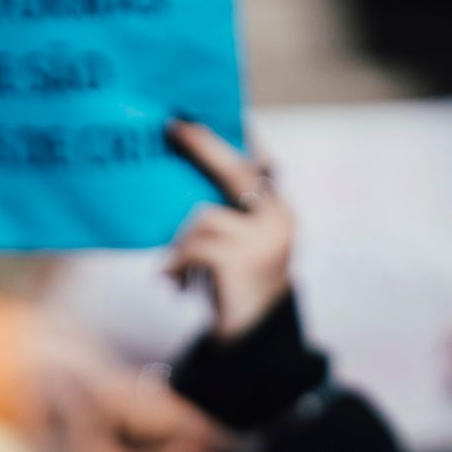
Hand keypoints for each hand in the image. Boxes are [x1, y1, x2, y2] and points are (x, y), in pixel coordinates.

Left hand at [165, 120, 293, 341]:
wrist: (252, 340)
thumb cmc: (234, 287)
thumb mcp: (236, 246)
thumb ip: (226, 215)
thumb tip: (187, 184)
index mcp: (277, 212)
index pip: (259, 165)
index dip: (238, 137)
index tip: (214, 110)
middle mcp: (277, 220)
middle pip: (235, 172)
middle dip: (203, 147)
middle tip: (174, 126)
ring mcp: (261, 239)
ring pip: (202, 217)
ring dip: (181, 245)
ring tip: (176, 274)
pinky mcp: (240, 260)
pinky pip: (193, 246)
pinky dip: (176, 264)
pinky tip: (174, 285)